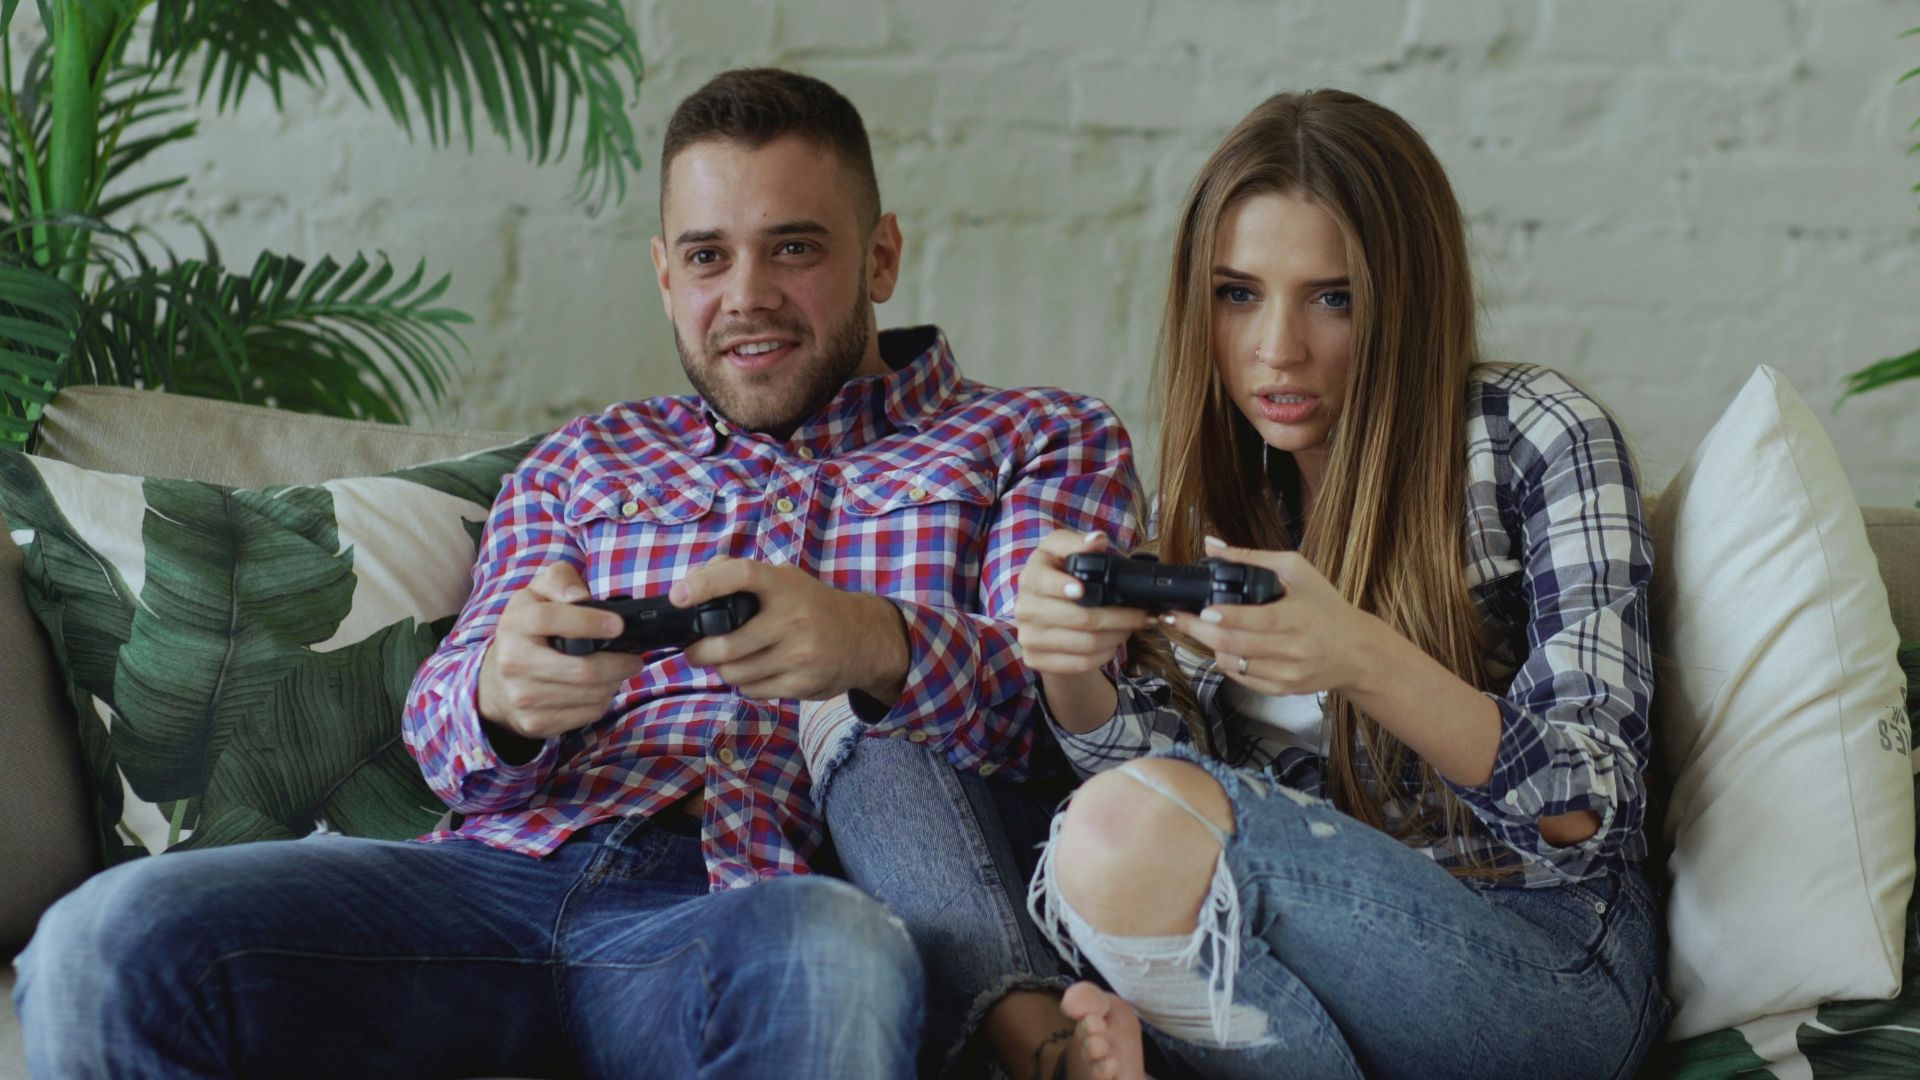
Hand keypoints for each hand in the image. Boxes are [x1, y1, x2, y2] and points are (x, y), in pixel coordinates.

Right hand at [477, 562, 648, 741]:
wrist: (496, 682)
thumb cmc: (528, 630)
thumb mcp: (537, 593)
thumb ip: (560, 580)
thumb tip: (580, 597)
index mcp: (514, 624)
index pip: (550, 619)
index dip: (588, 622)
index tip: (618, 625)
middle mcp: (513, 662)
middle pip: (581, 669)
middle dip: (618, 664)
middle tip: (634, 658)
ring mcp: (523, 697)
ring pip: (590, 695)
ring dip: (614, 682)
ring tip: (617, 671)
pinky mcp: (535, 722)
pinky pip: (586, 714)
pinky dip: (602, 701)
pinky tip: (599, 689)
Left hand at [674, 557, 909, 702]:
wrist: (865, 639)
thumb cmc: (813, 606)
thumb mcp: (785, 580)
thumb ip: (741, 574)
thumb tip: (693, 580)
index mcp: (784, 585)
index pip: (741, 575)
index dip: (705, 584)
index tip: (678, 596)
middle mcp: (793, 619)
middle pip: (725, 645)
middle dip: (699, 652)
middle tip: (693, 650)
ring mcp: (799, 655)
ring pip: (735, 673)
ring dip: (722, 670)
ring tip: (729, 660)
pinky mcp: (802, 685)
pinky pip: (753, 690)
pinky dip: (745, 684)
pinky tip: (757, 671)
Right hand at [1012, 530, 1152, 674]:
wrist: (1044, 619)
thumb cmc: (1060, 578)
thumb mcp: (1063, 553)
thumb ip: (1077, 543)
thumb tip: (1096, 540)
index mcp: (1031, 577)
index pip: (1043, 582)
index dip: (1063, 586)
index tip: (1082, 589)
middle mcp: (1024, 608)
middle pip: (1079, 618)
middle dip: (1119, 617)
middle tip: (1142, 614)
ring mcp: (1028, 637)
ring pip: (1085, 643)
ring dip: (1117, 636)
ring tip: (1131, 627)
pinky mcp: (1036, 660)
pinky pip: (1080, 663)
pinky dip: (1105, 654)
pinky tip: (1113, 643)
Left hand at [1163, 537, 1381, 696]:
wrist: (1356, 651)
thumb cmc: (1325, 606)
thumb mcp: (1297, 571)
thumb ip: (1252, 558)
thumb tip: (1212, 546)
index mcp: (1297, 618)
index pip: (1255, 620)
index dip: (1224, 617)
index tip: (1202, 609)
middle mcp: (1292, 650)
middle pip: (1233, 645)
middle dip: (1197, 631)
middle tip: (1175, 617)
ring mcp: (1286, 674)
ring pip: (1232, 664)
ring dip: (1209, 646)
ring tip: (1203, 629)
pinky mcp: (1281, 689)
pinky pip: (1241, 679)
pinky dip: (1227, 662)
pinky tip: (1226, 646)